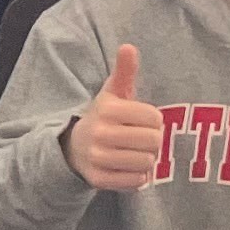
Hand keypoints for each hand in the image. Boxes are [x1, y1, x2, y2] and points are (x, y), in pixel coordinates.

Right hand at [66, 43, 166, 191]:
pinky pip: (136, 182)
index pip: (155, 119)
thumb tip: (129, 46)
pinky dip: (138, 177)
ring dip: (146, 159)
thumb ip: (124, 71)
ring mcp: (98, 158)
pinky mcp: (99, 180)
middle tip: (140, 138)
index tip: (141, 120)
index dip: (153, 120)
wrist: (75, 147)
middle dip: (152, 141)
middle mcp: (100, 133)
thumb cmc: (105, 117)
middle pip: (153, 141)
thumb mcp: (113, 93)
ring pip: (146, 162)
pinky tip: (128, 167)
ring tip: (135, 152)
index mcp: (107, 109)